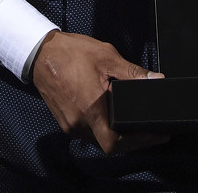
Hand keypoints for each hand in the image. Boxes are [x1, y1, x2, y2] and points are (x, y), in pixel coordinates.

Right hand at [30, 31, 164, 153]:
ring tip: (134, 124)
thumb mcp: (107, 57)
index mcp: (90, 108)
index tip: (155, 135)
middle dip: (132, 140)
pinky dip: (102, 128)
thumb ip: (133, 73)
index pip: (114, 143)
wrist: (41, 53)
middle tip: (150, 130)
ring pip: (98, 139)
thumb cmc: (70, 53)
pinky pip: (88, 132)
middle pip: (109, 145)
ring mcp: (70, 125)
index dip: (138, 142)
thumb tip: (156, 80)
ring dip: (116, 135)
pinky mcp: (65, 122)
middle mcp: (78, 122)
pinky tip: (111, 116)